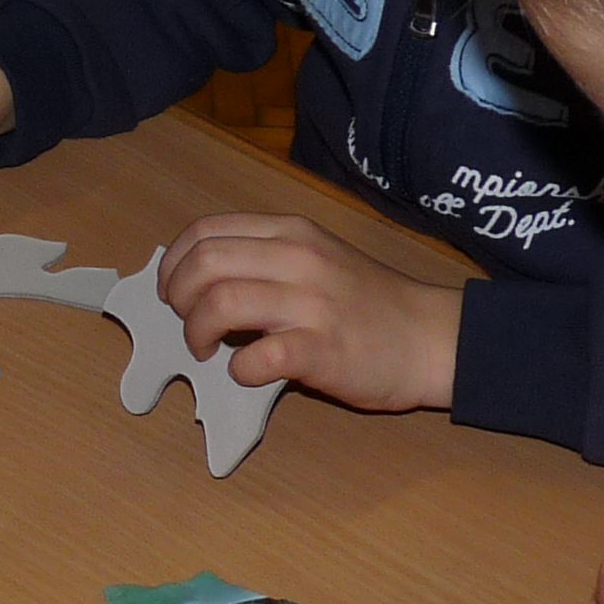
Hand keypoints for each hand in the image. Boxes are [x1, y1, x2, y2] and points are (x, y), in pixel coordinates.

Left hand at [159, 211, 459, 415]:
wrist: (430, 338)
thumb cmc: (367, 302)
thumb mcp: (316, 257)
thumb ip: (265, 259)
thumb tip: (200, 280)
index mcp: (290, 233)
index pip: (206, 231)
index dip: (173, 262)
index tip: (172, 291)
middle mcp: (297, 259)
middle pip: (204, 264)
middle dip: (179, 298)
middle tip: (188, 322)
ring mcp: (310, 304)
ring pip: (221, 304)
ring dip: (198, 332)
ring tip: (208, 349)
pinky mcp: (322, 350)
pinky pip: (256, 358)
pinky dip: (238, 369)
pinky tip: (248, 372)